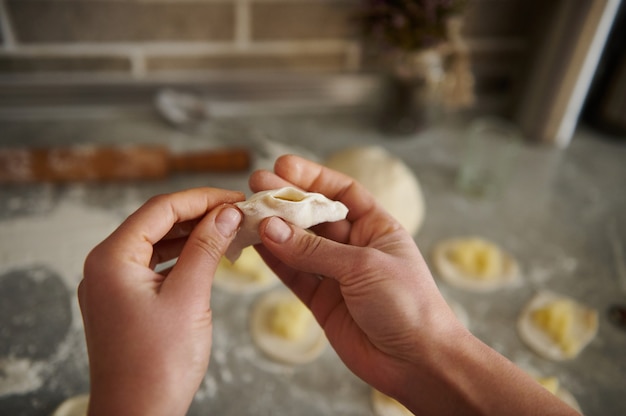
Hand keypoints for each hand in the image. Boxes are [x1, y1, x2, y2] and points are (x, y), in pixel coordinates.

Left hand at [78, 188, 243, 415]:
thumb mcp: (189, 297)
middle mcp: (105, 266)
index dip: (202, 199)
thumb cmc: (157, 365)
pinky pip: (154, 266)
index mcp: (111, 258)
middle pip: (157, 223)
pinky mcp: (124, 301)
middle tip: (238, 214)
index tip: (236, 199)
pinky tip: (208, 257)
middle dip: (199, 216)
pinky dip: (182, 258)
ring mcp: (112, 285)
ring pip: (156, 244)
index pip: (160, 209)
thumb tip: (227, 213)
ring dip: (192, 236)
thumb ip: (206, 248)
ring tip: (229, 232)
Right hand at [249, 155, 454, 390]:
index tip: (282, 166)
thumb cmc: (407, 304)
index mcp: (377, 228)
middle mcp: (356, 247)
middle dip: (286, 200)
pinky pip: (293, 274)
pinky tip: (255, 243)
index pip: (342, 192)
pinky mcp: (322, 301)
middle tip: (255, 185)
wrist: (417, 362)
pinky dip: (274, 260)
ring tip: (246, 212)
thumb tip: (271, 227)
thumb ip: (314, 250)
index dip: (313, 177)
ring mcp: (337, 274)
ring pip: (298, 245)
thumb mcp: (363, 266)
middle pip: (314, 216)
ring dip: (273, 229)